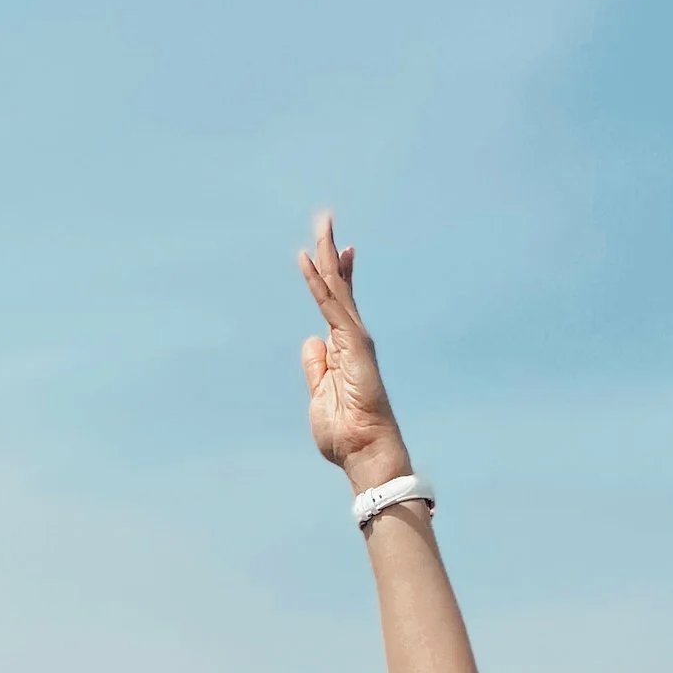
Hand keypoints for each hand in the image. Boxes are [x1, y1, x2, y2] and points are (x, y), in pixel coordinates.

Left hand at [298, 212, 405, 483]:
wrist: (365, 452)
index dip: (334, 276)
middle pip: (339, 288)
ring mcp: (354, 340)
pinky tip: (308, 260)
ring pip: (337, 289)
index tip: (336, 251)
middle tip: (326, 220)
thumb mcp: (320, 395)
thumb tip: (311, 340)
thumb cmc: (346, 434)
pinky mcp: (353, 345)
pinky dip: (318, 283)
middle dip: (331, 253)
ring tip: (322, 223)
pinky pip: (330, 306)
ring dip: (327, 256)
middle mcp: (352, 340)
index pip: (337, 305)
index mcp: (343, 351)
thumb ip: (316, 368)